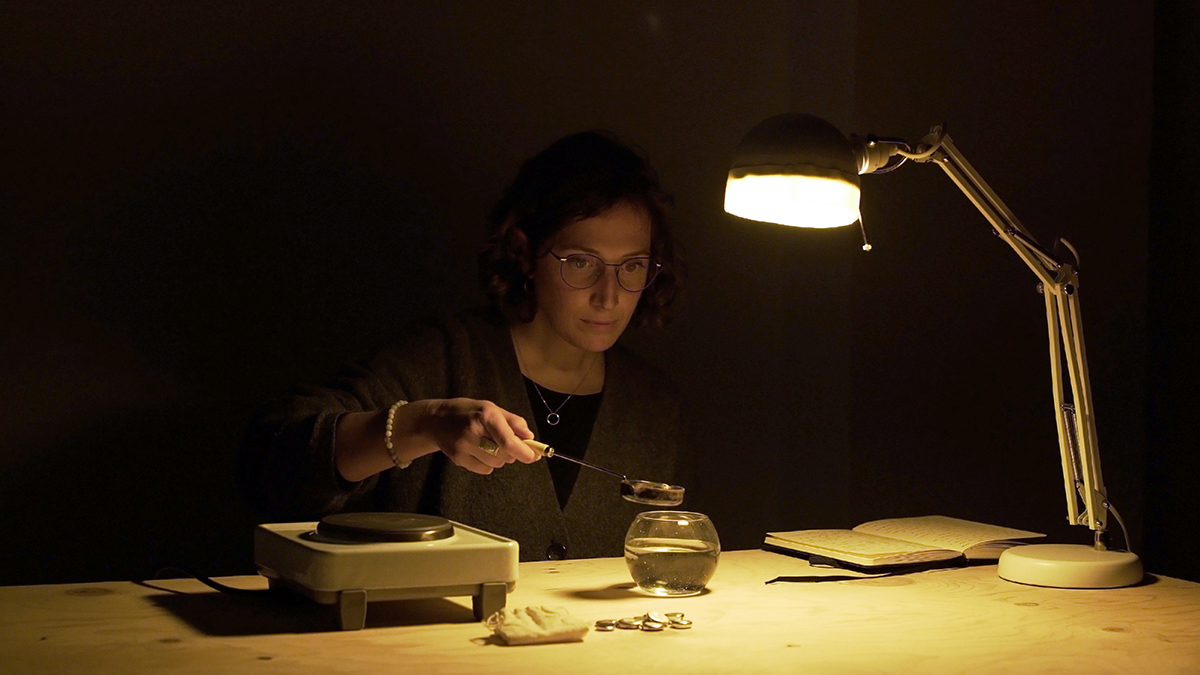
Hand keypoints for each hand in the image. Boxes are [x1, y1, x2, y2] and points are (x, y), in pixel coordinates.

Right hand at [422, 398, 539, 473]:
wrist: (437, 420)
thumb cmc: (470, 412)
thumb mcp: (492, 408)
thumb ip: (513, 422)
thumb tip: (530, 437)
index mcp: (486, 416)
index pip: (509, 441)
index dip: (525, 452)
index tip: (535, 456)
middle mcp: (473, 431)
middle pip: (504, 455)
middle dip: (512, 453)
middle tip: (506, 444)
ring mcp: (463, 446)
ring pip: (496, 464)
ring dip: (500, 459)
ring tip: (489, 445)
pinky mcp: (457, 458)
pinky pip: (484, 470)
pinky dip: (488, 464)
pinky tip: (479, 451)